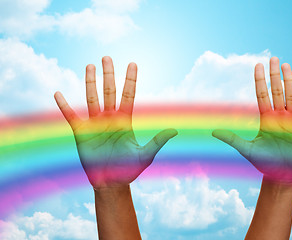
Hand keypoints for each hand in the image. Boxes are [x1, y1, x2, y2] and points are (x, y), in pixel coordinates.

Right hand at [54, 56, 176, 188]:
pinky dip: (64, 106)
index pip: (128, 95)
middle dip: (108, 74)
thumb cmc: (129, 169)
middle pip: (109, 91)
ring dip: (90, 82)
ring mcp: (95, 124)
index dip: (130, 80)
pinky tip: (58, 93)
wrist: (111, 183)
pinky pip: (71, 116)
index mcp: (125, 120)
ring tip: (89, 66)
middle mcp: (110, 118)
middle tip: (107, 57)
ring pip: (92, 98)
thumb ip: (157, 142)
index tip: (132, 63)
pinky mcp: (81, 133)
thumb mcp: (145, 155)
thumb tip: (174, 130)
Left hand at [213, 57, 291, 183]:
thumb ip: (232, 139)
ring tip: (287, 65)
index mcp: (266, 119)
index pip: (262, 95)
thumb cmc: (265, 162)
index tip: (258, 64)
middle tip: (274, 58)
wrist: (282, 175)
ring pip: (291, 96)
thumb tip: (213, 131)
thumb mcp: (247, 149)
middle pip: (276, 91)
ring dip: (290, 81)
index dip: (260, 80)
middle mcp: (279, 116)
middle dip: (274, 75)